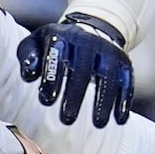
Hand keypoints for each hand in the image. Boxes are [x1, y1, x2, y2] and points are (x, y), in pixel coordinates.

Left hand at [16, 12, 134, 126]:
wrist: (89, 29)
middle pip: (82, 70)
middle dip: (74, 96)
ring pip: (108, 77)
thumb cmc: (54, 45)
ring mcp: (108, 52)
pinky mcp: (124, 62)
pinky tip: (120, 120)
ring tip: (98, 124)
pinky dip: (124, 100)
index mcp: (62, 38)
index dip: (52, 78)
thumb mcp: (35, 43)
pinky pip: (127, 81)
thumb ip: (28, 57)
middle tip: (66, 119)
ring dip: (104, 101)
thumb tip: (29, 75)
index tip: (46, 101)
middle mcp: (87, 42)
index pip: (56, 56)